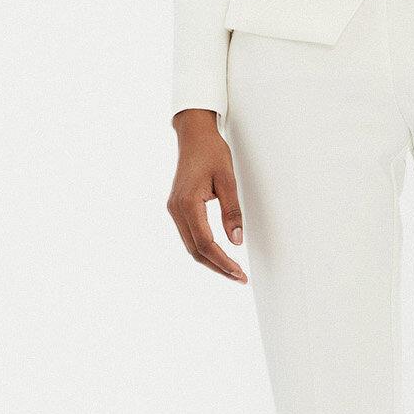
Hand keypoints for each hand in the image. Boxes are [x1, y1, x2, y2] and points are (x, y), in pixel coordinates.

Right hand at [168, 109, 247, 282]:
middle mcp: (176, 210)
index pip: (205, 243)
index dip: (223, 261)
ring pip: (191, 246)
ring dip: (211, 261)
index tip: (239, 273)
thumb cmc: (211, 152)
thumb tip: (237, 241)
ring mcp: (174, 210)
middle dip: (218, 267)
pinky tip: (219, 255)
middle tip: (239, 278)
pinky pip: (190, 236)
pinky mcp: (177, 208)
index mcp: (187, 204)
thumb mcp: (228, 180)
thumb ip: (232, 211)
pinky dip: (204, 249)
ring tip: (232, 271)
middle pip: (195, 251)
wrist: (194, 135)